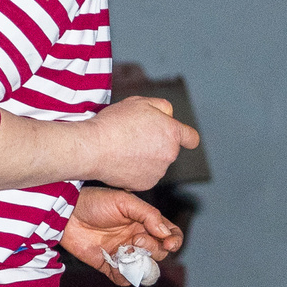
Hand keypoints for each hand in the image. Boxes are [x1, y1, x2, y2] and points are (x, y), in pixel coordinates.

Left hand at [62, 187, 183, 285]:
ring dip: (139, 265)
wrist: (66, 213)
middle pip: (159, 254)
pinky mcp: (108, 265)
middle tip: (135, 241)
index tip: (168, 243)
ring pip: (143, 269)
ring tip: (125, 254)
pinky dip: (123, 277)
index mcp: (145, 223)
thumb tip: (165, 233)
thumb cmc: (95, 202)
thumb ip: (148, 215)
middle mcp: (137, 239)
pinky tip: (115, 265)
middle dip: (152, 250)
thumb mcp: (124, 201)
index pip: (170, 235)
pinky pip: (123, 279)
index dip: (174, 241)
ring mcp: (123, 253)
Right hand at [79, 96, 197, 191]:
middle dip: (156, 144)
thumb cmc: (115, 123)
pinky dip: (134, 170)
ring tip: (124, 148)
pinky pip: (143, 176)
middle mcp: (170, 154)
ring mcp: (158, 172)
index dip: (186, 137)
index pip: (192, 138)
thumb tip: (168, 115)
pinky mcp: (145, 185)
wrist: (94, 147)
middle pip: (168, 150)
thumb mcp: (140, 102)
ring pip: (155, 164)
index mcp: (172, 133)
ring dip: (145, 158)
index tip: (182, 138)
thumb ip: (161, 106)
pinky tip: (121, 161)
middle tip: (134, 136)